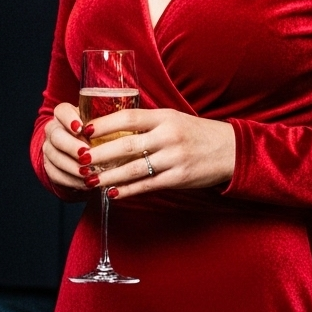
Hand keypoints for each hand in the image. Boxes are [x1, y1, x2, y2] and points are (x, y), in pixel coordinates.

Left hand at [42, 102, 236, 201]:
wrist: (230, 150)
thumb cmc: (197, 134)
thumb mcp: (174, 119)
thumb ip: (148, 124)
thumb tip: (114, 129)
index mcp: (165, 117)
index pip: (128, 118)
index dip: (105, 124)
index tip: (86, 131)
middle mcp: (168, 136)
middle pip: (126, 146)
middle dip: (100, 154)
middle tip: (81, 160)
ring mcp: (174, 158)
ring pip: (134, 169)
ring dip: (109, 176)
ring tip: (91, 180)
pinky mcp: (179, 178)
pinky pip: (148, 185)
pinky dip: (128, 191)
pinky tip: (113, 194)